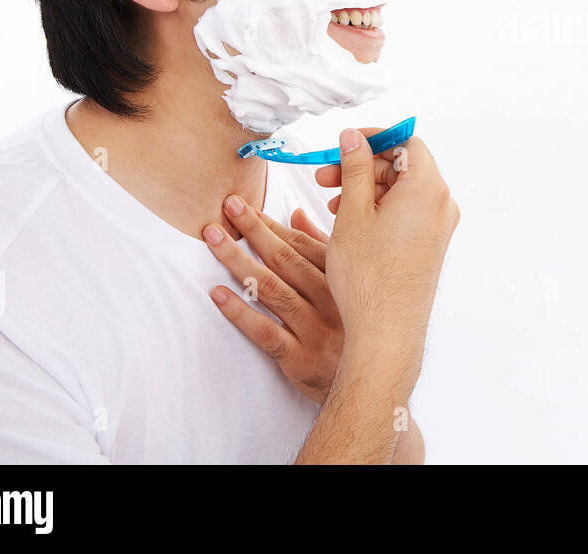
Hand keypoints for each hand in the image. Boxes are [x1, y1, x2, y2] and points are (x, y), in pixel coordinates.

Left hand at [204, 198, 342, 404]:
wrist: (373, 382)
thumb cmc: (353, 326)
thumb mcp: (346, 284)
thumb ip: (320, 248)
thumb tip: (295, 213)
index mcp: (342, 279)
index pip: (302, 245)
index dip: (271, 224)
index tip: (246, 206)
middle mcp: (331, 300)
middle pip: (285, 260)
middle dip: (253, 231)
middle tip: (228, 206)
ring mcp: (315, 330)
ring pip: (272, 290)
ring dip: (239, 262)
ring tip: (213, 239)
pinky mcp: (300, 359)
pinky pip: (266, 333)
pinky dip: (240, 312)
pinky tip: (217, 294)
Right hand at [321, 128, 459, 376]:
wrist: (385, 331)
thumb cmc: (367, 276)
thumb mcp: (352, 213)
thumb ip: (354, 168)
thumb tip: (353, 137)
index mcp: (428, 188)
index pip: (405, 142)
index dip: (372, 139)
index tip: (343, 145)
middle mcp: (442, 205)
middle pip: (403, 166)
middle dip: (362, 167)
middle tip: (324, 178)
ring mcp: (439, 227)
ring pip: (402, 191)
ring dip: (367, 189)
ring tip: (332, 205)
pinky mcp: (431, 245)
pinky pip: (407, 213)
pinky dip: (380, 210)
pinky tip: (351, 223)